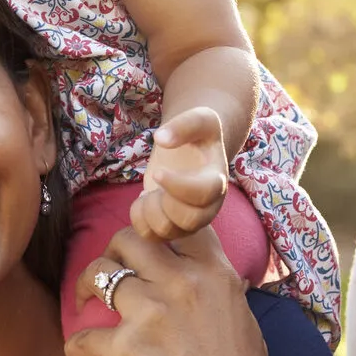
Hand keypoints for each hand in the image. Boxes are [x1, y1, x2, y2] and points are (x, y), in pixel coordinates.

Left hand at [63, 226, 279, 355]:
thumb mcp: (244, 320)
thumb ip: (220, 291)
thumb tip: (207, 278)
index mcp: (215, 275)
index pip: (177, 223)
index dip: (154, 226)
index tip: (144, 241)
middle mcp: (181, 284)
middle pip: (128, 239)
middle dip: (112, 251)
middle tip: (107, 271)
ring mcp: (150, 314)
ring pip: (99, 274)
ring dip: (85, 288)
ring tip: (83, 302)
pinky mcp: (123, 349)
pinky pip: (82, 336)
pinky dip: (76, 346)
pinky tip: (79, 354)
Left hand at [135, 106, 227, 240]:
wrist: (193, 153)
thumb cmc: (198, 137)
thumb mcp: (198, 119)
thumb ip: (184, 125)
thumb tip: (161, 138)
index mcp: (216, 181)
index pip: (203, 194)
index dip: (177, 186)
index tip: (158, 172)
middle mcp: (207, 208)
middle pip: (189, 221)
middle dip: (164, 201)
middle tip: (157, 180)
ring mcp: (189, 222)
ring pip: (166, 231)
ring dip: (149, 209)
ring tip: (151, 191)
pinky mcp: (172, 229)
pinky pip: (150, 236)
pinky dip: (139, 219)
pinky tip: (144, 201)